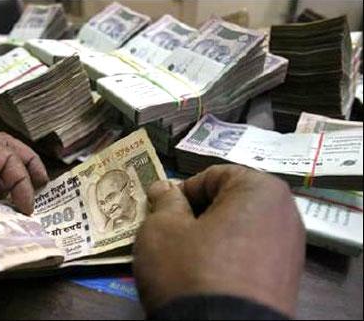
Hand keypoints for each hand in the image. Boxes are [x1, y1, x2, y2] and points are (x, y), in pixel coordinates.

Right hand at [133, 165, 304, 316]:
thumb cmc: (190, 271)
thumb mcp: (162, 229)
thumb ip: (165, 202)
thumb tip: (164, 188)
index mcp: (260, 189)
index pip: (213, 175)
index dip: (182, 190)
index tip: (162, 209)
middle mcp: (285, 212)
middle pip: (231, 201)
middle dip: (199, 213)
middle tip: (172, 232)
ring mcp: (291, 247)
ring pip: (241, 228)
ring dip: (213, 235)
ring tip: (189, 256)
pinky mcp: (288, 278)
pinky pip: (252, 253)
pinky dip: (230, 256)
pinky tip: (210, 274)